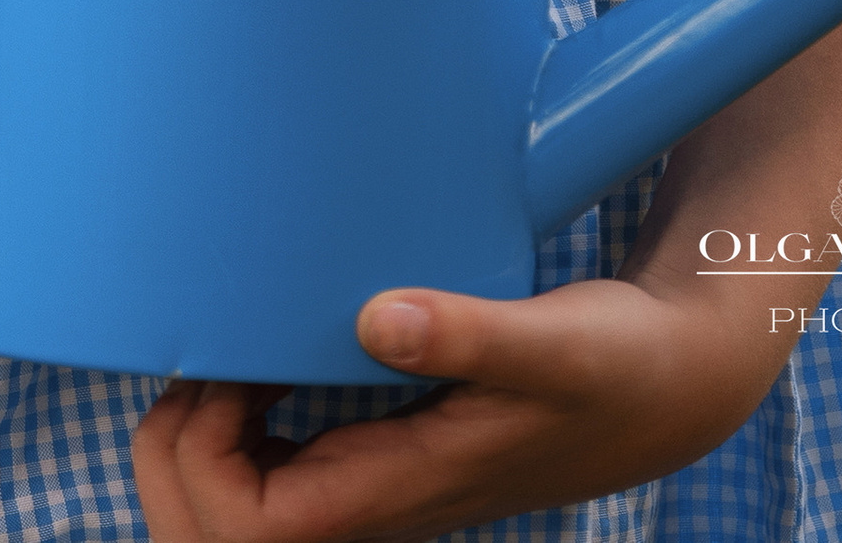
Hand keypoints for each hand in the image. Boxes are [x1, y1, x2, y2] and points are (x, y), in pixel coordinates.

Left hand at [132, 271, 792, 541]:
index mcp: (396, 496)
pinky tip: (259, 350)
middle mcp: (369, 506)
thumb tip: (377, 319)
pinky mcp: (375, 455)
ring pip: (225, 510)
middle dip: (171, 452)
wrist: (670, 384)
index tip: (225, 358)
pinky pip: (264, 470)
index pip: (245, 533)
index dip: (202, 457)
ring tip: (225, 344)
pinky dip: (231, 422)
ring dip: (192, 438)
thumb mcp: (554, 342)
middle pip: (211, 536)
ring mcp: (367, 486)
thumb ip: (471, 334)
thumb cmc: (617, 365)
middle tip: (205, 349)